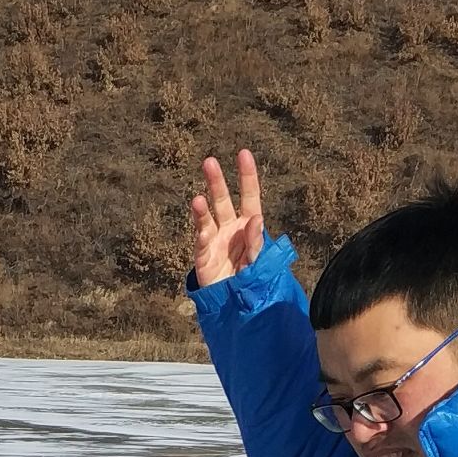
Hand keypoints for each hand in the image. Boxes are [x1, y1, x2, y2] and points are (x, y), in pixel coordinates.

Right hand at [191, 150, 264, 286]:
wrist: (235, 303)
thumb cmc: (250, 279)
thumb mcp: (260, 261)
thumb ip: (257, 242)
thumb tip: (256, 219)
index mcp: (248, 224)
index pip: (249, 195)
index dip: (246, 175)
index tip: (243, 154)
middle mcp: (230, 227)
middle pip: (222, 199)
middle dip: (216, 182)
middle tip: (209, 162)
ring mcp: (215, 239)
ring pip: (207, 217)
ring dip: (202, 208)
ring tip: (198, 199)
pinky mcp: (203, 256)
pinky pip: (201, 241)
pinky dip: (202, 233)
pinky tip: (202, 228)